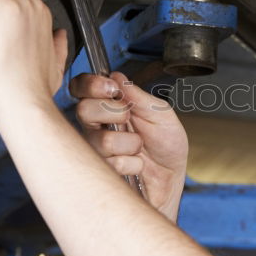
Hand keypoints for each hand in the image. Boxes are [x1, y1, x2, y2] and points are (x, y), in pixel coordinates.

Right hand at [70, 71, 188, 220]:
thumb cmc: (166, 147)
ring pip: (101, 140)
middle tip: (129, 119)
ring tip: (139, 148)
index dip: (90, 84)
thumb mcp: (160, 114)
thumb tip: (117, 77)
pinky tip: (137, 165)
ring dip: (130, 143)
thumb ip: (138, 96)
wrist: (172, 178)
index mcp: (108, 107)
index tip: (111, 88)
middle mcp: (97, 126)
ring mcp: (96, 150)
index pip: (82, 88)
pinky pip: (112, 163)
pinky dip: (133, 163)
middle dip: (113, 112)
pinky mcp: (101, 172)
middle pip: (83, 110)